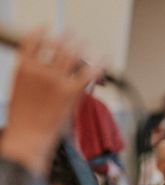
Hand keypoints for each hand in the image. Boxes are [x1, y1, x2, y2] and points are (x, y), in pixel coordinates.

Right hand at [1, 29, 100, 174]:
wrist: (29, 137)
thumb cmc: (25, 119)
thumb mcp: (21, 89)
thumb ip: (34, 75)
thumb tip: (48, 68)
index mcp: (23, 67)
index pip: (32, 40)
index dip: (41, 32)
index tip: (48, 28)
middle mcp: (39, 70)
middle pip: (56, 45)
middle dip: (66, 39)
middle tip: (73, 36)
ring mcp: (56, 80)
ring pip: (71, 54)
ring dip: (79, 47)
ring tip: (85, 43)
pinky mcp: (71, 92)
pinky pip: (88, 73)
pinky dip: (98, 65)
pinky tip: (103, 60)